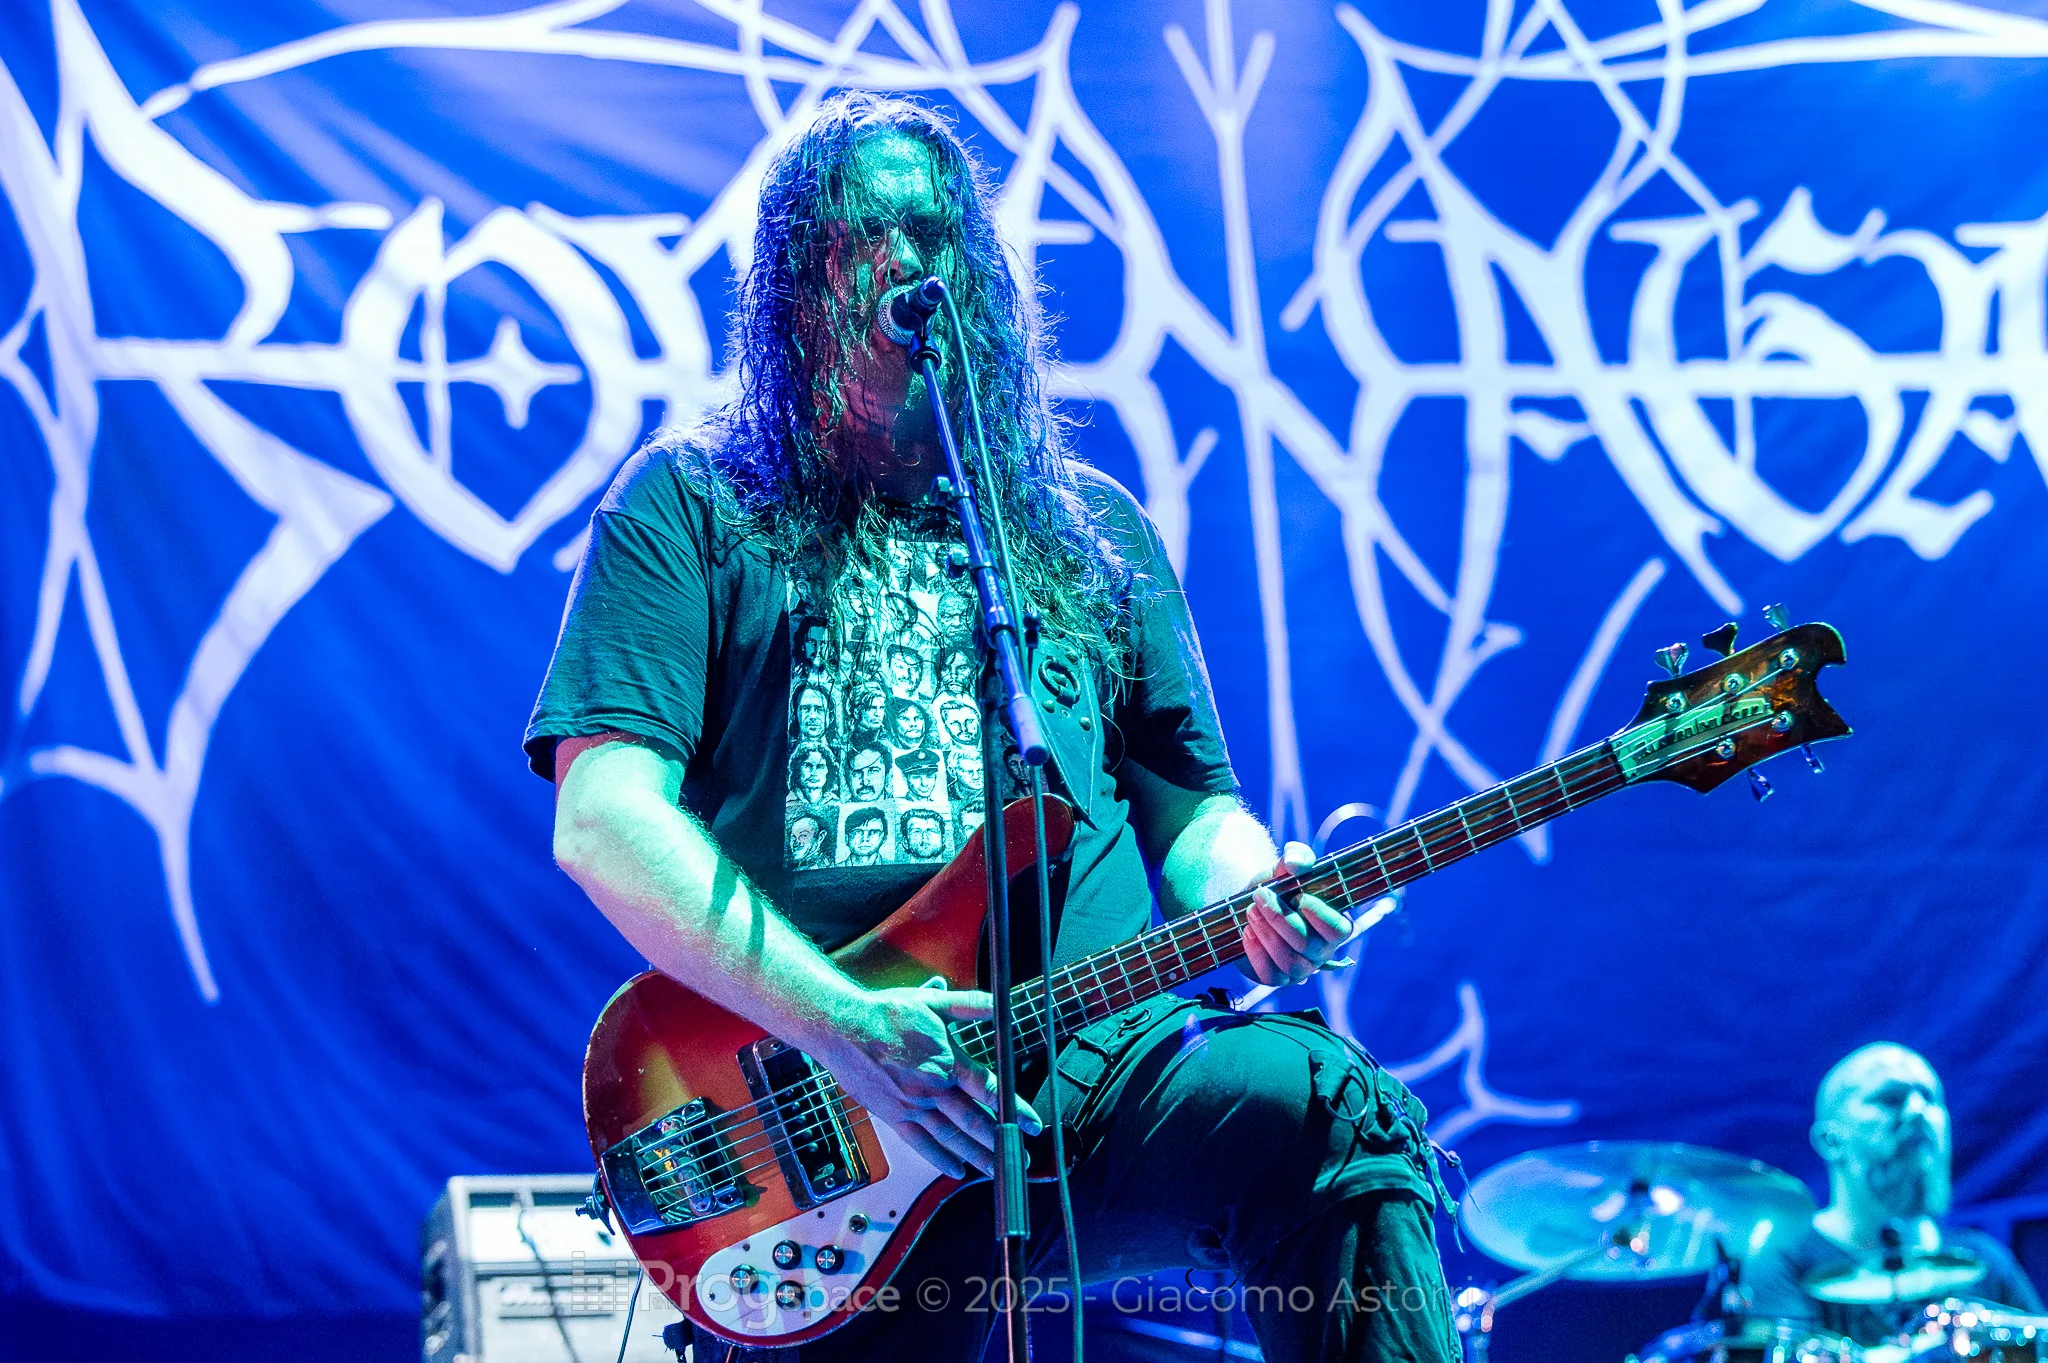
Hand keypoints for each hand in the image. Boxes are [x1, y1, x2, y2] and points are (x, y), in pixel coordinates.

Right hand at [812, 985, 1042, 1180]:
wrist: (843, 1027)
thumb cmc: (886, 1013)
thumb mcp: (933, 1002)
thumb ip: (970, 1005)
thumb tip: (1001, 1003)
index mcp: (947, 1061)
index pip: (989, 1089)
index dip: (1014, 1109)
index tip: (1033, 1125)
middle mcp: (932, 1088)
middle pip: (973, 1121)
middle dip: (1000, 1141)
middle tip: (1020, 1158)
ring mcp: (912, 1105)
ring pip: (950, 1137)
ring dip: (976, 1156)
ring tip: (996, 1170)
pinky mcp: (893, 1115)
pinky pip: (920, 1143)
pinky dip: (939, 1159)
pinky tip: (956, 1170)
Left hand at [1241, 841, 1351, 985]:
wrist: (1250, 903)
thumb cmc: (1277, 886)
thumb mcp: (1286, 867)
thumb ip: (1297, 857)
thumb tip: (1295, 863)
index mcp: (1335, 925)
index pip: (1339, 930)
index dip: (1319, 915)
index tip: (1298, 896)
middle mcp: (1322, 951)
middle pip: (1307, 945)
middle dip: (1280, 919)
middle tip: (1260, 895)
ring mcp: (1301, 968)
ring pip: (1290, 963)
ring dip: (1267, 934)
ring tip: (1251, 910)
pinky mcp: (1277, 978)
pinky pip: (1271, 977)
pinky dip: (1256, 953)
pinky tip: (1247, 932)